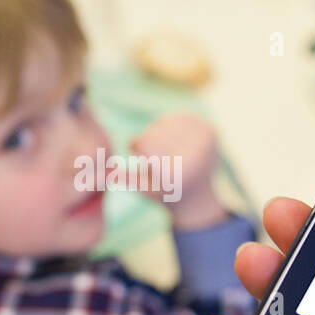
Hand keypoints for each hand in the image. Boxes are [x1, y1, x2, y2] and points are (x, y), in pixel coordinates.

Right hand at [130, 113, 225, 230]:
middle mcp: (193, 156)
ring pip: (166, 121)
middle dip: (148, 139)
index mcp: (175, 172)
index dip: (134, 145)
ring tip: (163, 147)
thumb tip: (104, 171)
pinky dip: (172, 125)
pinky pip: (180, 116)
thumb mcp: (142, 189)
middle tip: (153, 153)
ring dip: (159, 130)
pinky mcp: (210, 131)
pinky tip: (173, 138)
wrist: (199, 198)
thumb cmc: (164, 194)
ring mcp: (205, 142)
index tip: (135, 151)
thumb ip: (124, 177)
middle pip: (154, 131)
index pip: (143, 142)